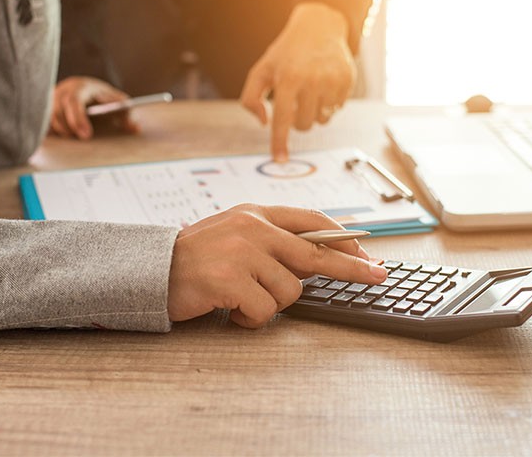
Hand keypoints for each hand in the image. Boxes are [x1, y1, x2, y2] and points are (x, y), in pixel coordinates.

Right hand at [50, 76, 137, 139]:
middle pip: (56, 109)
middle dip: (67, 128)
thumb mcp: (117, 101)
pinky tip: (60, 140)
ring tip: (72, 139)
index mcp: (80, 86)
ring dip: (59, 130)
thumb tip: (135, 127)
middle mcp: (62, 91)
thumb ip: (127, 113)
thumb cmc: (103, 97)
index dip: (78, 119)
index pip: (73, 101)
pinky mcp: (45, 108)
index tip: (86, 136)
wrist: (87, 89)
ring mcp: (51, 99)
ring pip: (47, 116)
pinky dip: (49, 131)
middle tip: (81, 141)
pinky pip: (41, 121)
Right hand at [167, 204, 386, 327]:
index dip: (341, 237)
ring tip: (241, 298)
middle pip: (316, 253)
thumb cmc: (196, 257)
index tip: (365, 250)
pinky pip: (264, 311)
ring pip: (289, 291)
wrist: (152, 269)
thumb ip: (271, 242)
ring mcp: (242, 252)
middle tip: (378, 275)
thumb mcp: (234, 235)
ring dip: (269, 304)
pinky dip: (250, 318)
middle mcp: (252, 228)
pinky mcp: (231, 280)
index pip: (310, 221)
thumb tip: (316, 261)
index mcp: (255, 214)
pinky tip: (230, 308)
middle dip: (352, 267)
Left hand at [240, 2, 355, 161]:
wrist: (318, 28)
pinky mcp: (347, 81)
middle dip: (297, 120)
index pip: (281, 119)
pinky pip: (337, 110)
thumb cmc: (285, 54)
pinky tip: (323, 86)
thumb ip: (251, 98)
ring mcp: (333, 81)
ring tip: (309, 92)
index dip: (279, 142)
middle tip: (294, 102)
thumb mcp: (261, 70)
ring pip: (322, 120)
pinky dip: (328, 104)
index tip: (279, 159)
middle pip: (304, 125)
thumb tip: (263, 123)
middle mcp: (312, 80)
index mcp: (288, 78)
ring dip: (313, 113)